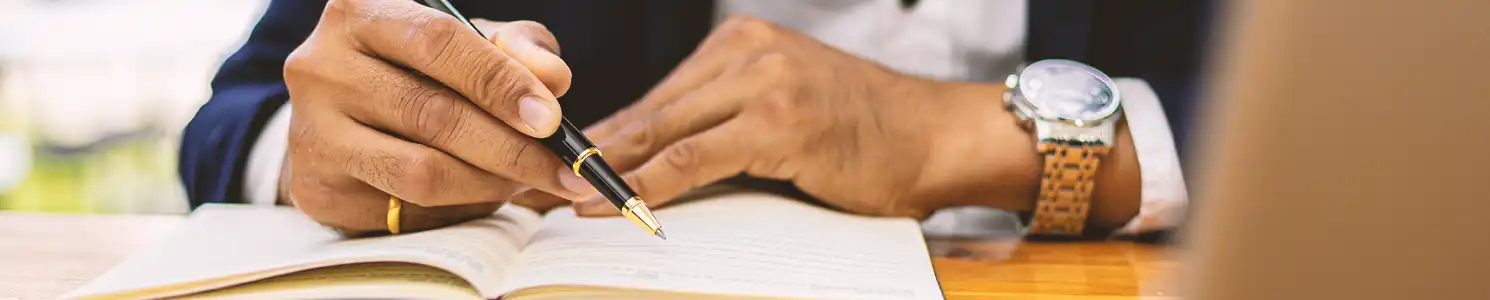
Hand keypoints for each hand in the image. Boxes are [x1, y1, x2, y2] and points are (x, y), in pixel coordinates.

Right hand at [280, 0, 585, 234]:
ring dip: (489, 184)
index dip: (501, 82)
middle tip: (560, 169)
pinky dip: (458, 209)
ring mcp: (312, 133)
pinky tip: (478, 194)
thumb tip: (553, 79)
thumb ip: (516, 50)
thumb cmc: (418, 70)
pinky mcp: (316, 189)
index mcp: (360, 11)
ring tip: (525, 180)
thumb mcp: (468, 43)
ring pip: (421, 172)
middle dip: (510, 148)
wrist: (342, 116)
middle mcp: (321, 68)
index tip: (550, 119)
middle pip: (433, 115)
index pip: (438, 43)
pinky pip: (405, 212)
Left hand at [517, 16, 1045, 218]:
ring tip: (568, 200)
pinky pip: (696, 157)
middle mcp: (748, 49)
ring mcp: (764, 81)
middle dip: (596, 155)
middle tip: (546, 186)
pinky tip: (618, 203)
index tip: (563, 165)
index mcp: (742, 41)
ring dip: (612, 172)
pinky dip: (651, 184)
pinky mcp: (780, 120)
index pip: (656, 94)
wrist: (933, 136)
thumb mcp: (781, 109)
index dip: (605, 134)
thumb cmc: (860, 132)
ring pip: (665, 131)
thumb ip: (718, 122)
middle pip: (651, 109)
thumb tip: (645, 155)